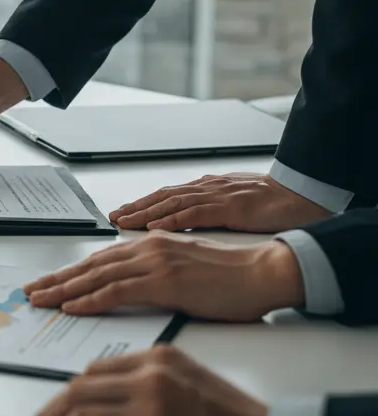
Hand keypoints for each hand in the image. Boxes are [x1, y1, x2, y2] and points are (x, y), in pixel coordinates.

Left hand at [24, 234, 304, 320]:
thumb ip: (154, 279)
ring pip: (96, 276)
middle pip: (89, 266)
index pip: (99, 261)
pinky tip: (72, 306)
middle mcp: (146, 248)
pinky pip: (117, 291)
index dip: (70, 274)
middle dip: (56, 280)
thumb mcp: (183, 276)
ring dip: (63, 290)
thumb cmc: (231, 281)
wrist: (263, 274)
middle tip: (29, 292)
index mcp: (150, 246)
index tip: (46, 284)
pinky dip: (90, 299)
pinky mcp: (164, 282)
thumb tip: (129, 292)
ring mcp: (154, 263)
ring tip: (39, 300)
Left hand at [110, 172, 332, 232]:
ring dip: (144, 213)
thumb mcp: (231, 207)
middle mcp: (206, 188)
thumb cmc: (270, 204)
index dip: (142, 204)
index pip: (166, 195)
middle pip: (162, 197)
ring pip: (171, 203)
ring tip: (125, 221)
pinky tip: (155, 227)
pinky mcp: (228, 207)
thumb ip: (208, 213)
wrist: (302, 197)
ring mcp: (216, 196)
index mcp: (206, 188)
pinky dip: (172, 219)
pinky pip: (194, 214)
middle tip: (114, 217)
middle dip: (135, 207)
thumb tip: (186, 226)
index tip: (122, 213)